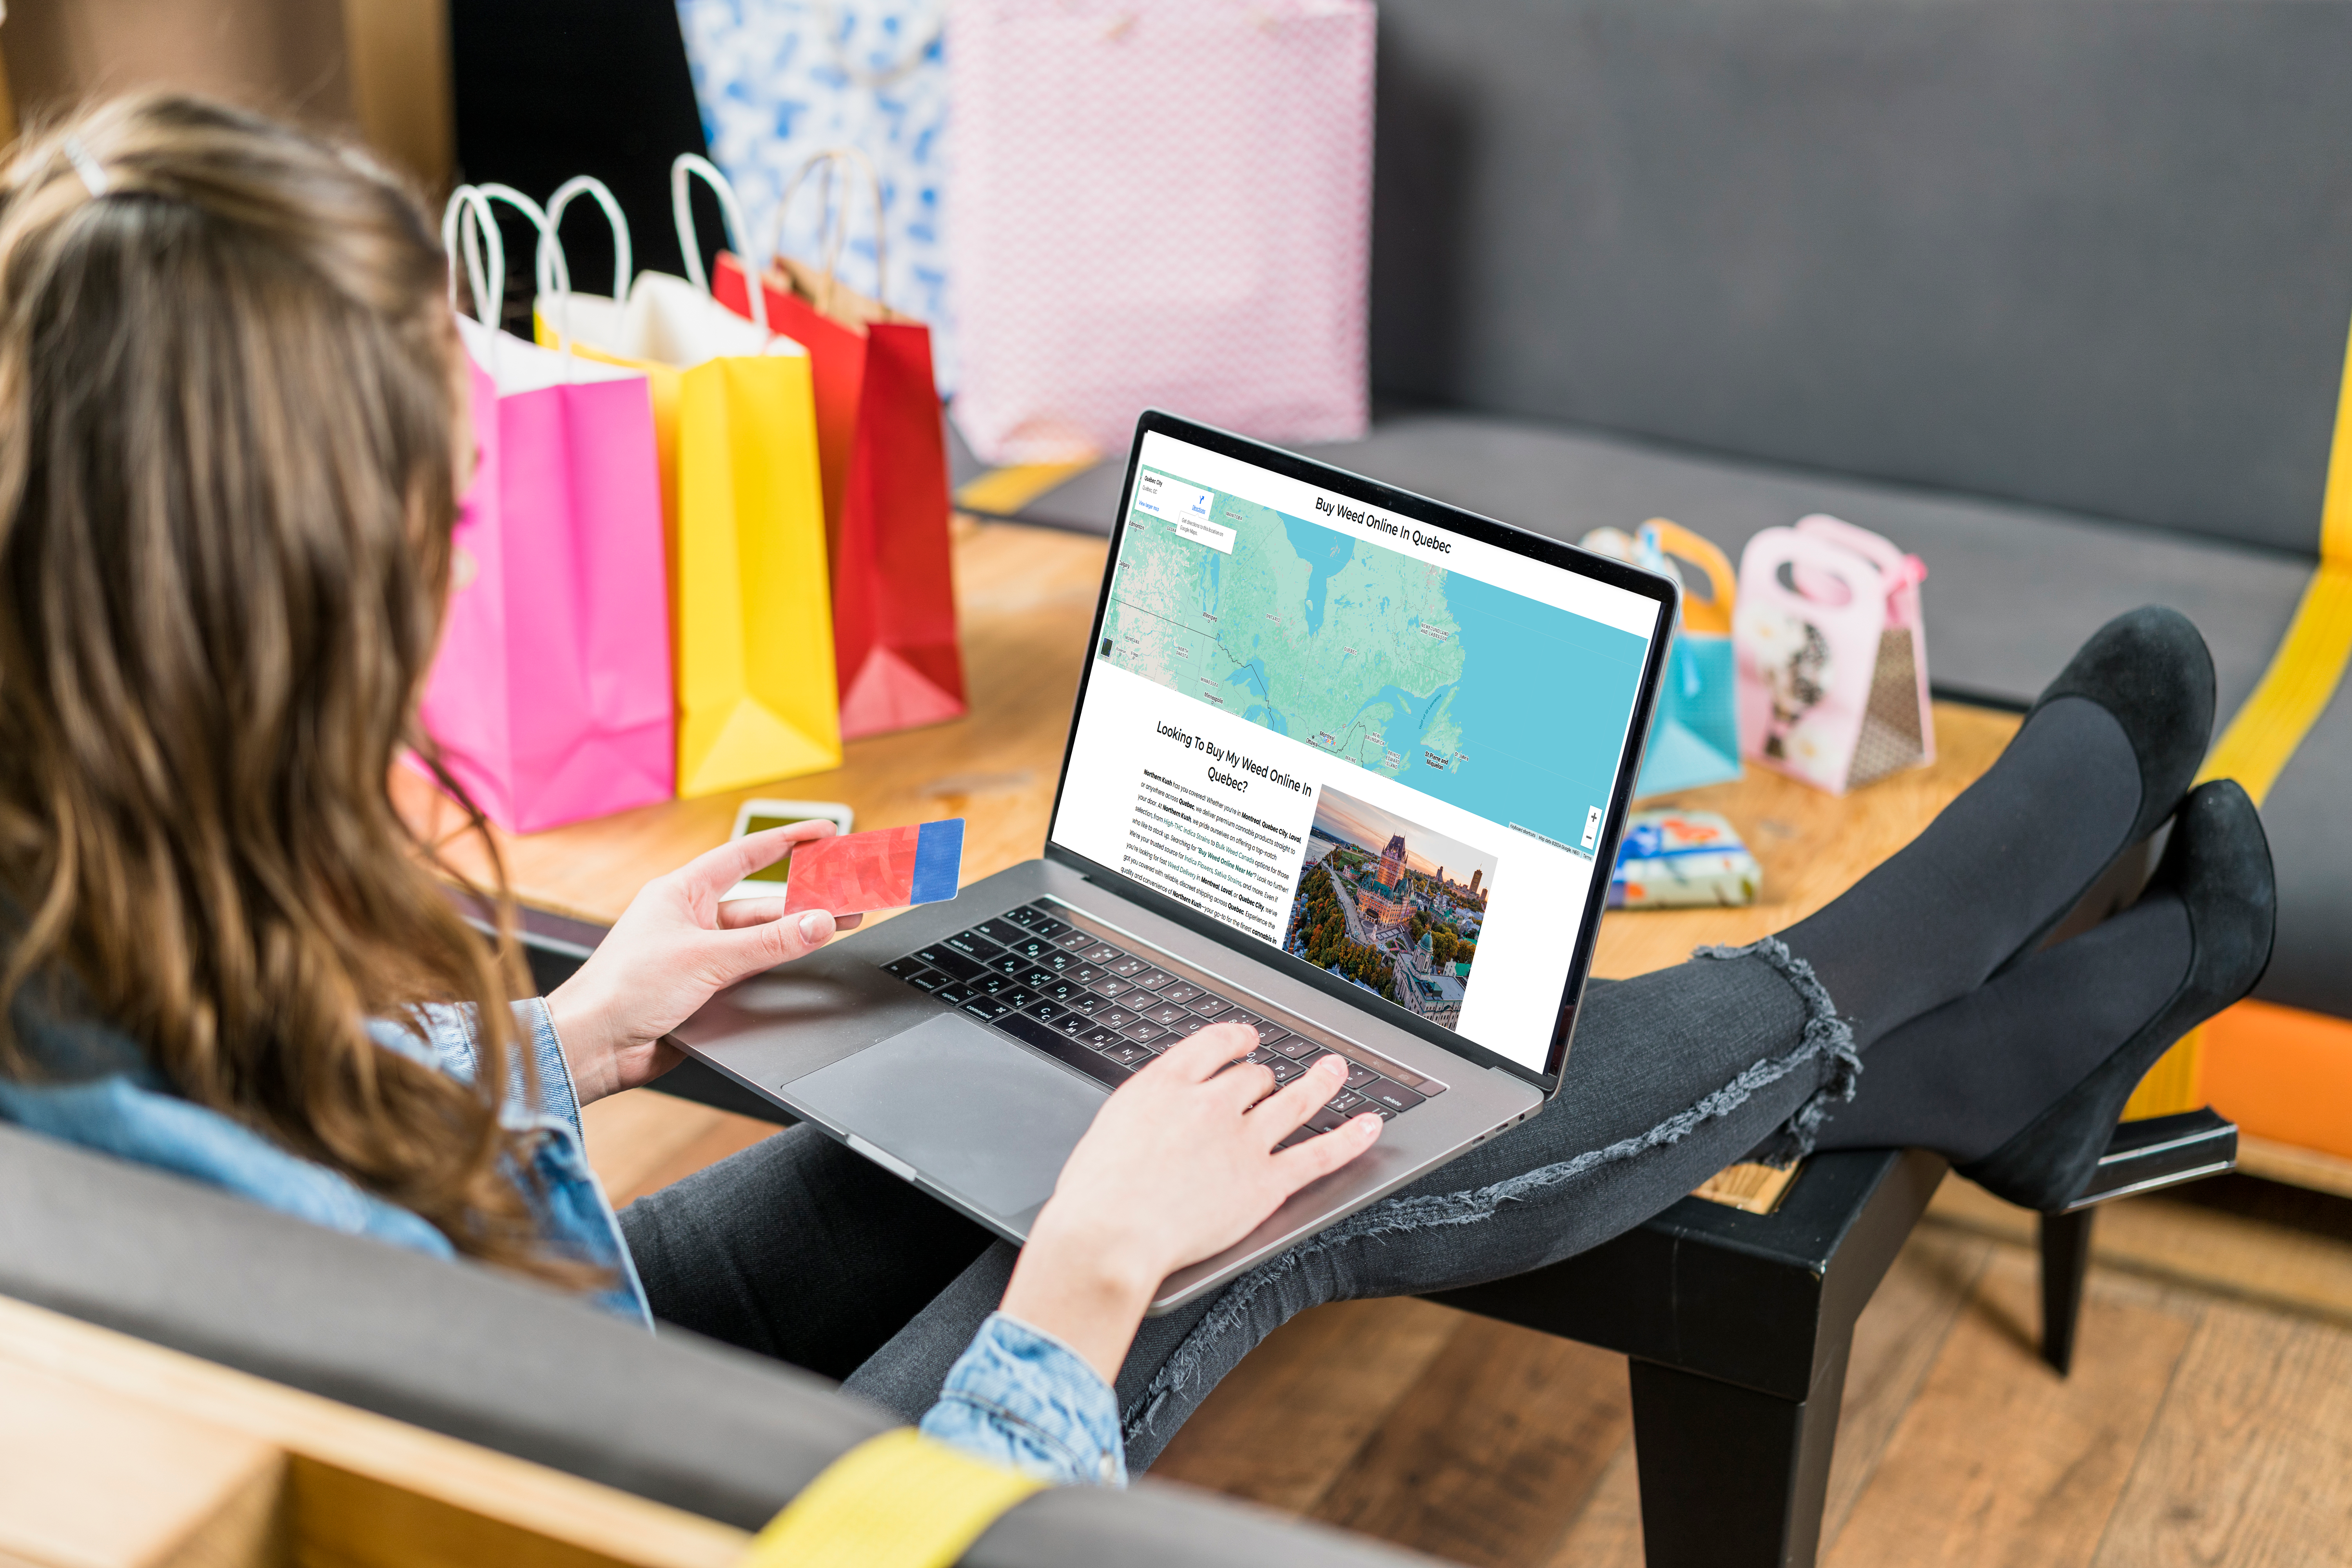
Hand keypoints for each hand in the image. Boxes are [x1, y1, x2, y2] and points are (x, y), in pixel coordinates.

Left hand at [544, 822, 862, 1104]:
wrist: (593, 1047)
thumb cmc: (624, 990)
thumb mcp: (705, 958)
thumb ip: (768, 943)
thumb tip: (817, 923)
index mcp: (681, 893)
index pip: (744, 856)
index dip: (786, 841)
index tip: (822, 832)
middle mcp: (690, 918)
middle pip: (761, 903)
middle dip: (805, 900)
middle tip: (848, 897)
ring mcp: (697, 954)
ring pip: (759, 939)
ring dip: (794, 935)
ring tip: (838, 927)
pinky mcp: (702, 988)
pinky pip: (749, 969)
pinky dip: (776, 965)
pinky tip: (801, 962)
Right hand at [998, 1023, 1382, 1381]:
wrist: (1108, 1237)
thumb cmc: (1095, 1194)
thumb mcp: (1110, 1125)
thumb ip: (1148, 1107)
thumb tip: (1164, 1105)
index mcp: (1168, 1083)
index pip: (1215, 1044)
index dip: (1236, 1040)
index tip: (1244, 1040)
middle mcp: (1211, 1102)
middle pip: (1253, 1077)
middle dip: (1262, 1079)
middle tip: (1269, 1082)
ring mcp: (1243, 1141)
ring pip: (1293, 1101)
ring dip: (1319, 1082)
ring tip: (1333, 1070)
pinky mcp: (1265, 1183)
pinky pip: (1319, 1153)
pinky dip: (1350, 1138)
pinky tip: (1368, 1124)